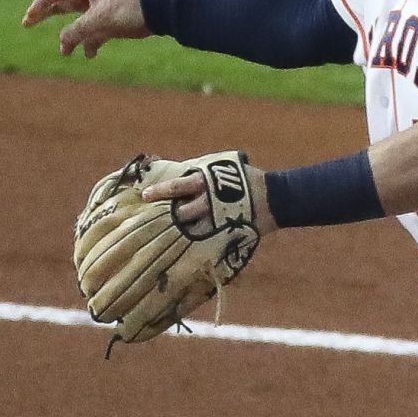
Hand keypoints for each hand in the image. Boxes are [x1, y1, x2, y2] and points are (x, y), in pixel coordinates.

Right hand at [22, 0, 148, 57]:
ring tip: (66, 53)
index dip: (39, 6)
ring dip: (72, 38)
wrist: (160, 12)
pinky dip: (91, 44)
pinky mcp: (112, 23)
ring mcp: (102, 9)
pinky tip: (90, 54)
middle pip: (63, 6)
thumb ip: (77, 31)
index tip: (27, 19)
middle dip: (47, 17)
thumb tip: (62, 44)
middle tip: (27, 24)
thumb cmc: (130, 8)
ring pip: (79, 24)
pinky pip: (95, 34)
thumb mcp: (99, 20)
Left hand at [142, 162, 274, 235]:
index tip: (144, 196)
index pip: (176, 186)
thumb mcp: (222, 167)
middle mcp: (207, 201)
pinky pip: (206, 241)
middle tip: (155, 221)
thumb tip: (176, 170)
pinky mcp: (224, 233)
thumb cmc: (245, 178)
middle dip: (169, 216)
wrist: (273, 198)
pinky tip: (187, 249)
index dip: (159, 191)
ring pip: (190, 229)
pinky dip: (196, 244)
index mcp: (204, 182)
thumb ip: (200, 172)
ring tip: (169, 236)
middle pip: (180, 212)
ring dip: (180, 231)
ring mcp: (216, 219)